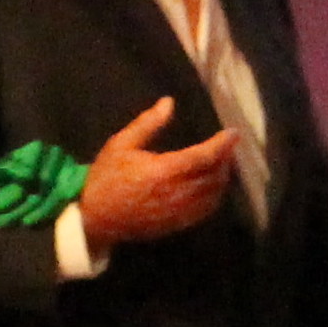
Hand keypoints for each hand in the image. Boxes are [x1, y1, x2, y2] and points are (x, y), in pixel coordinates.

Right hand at [77, 97, 239, 245]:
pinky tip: (211, 187)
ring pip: (212, 195)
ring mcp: (177, 212)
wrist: (94, 218)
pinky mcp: (176, 225)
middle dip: (225, 160)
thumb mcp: (121, 144)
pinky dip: (214, 197)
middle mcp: (175, 193)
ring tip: (223, 164)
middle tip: (228, 147)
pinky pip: (204, 212)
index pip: (203, 156)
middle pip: (213, 176)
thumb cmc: (105, 178)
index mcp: (162, 170)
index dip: (222, 145)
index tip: (234, 133)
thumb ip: (148, 123)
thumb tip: (169, 102)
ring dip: (222, 178)